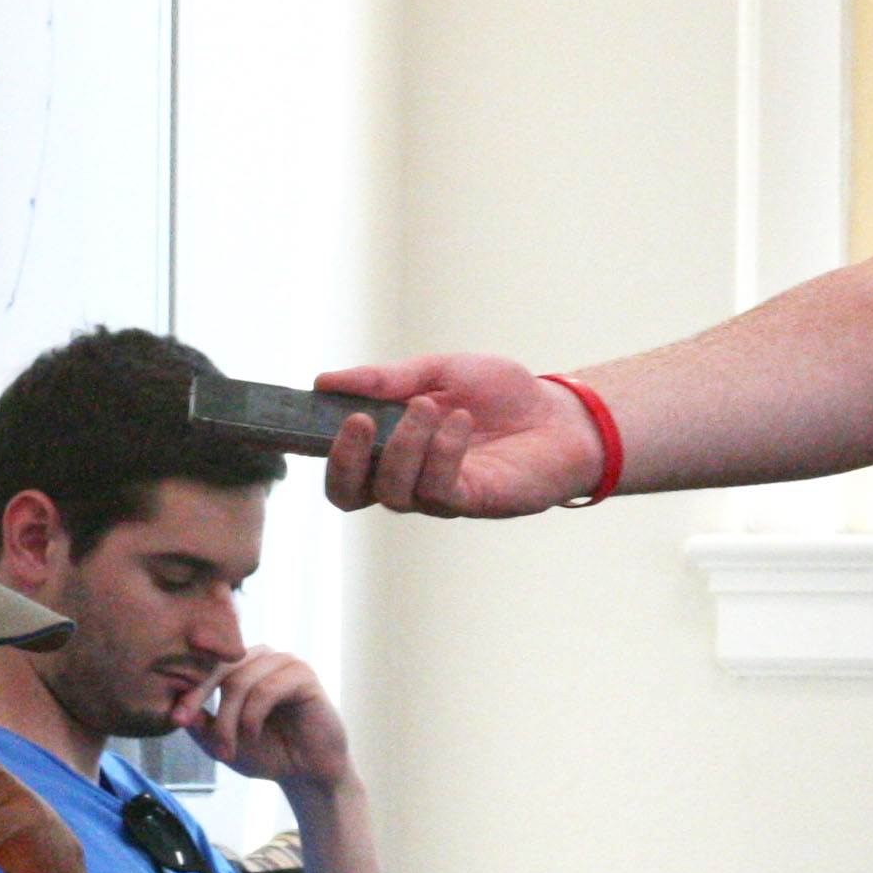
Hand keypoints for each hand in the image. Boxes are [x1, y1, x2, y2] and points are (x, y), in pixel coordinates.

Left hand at [178, 647, 351, 790]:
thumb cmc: (267, 753)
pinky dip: (252, 716)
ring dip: (228, 719)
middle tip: (192, 730)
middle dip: (202, 701)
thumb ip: (200, 723)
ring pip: (241, 680)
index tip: (175, 718)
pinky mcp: (304, 675)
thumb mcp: (222, 741)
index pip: (207, 665)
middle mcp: (263, 657)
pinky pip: (267, 688)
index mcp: (242, 665)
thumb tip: (172, 706)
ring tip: (226, 750)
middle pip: (220, 668)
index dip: (189, 690)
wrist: (308, 774)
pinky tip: (252, 736)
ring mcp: (285, 662)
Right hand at [316, 355, 606, 518]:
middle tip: (359, 420)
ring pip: (394, 490)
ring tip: (430, 405)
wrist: (561, 414)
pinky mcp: (471, 501)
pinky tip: (459, 422)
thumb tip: (324, 381)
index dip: (317, 449)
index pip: (338, 464)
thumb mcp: (438, 371)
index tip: (312, 416)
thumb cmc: (501, 395)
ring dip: (406, 444)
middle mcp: (405, 478)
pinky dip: (442, 452)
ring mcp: (436, 495)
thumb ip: (385, 379)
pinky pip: (438, 489)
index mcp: (390, 448)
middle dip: (346, 460)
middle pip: (348, 494)